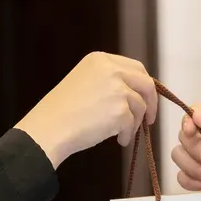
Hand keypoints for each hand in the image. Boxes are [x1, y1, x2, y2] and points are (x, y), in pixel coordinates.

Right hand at [16, 53, 159, 167]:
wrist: (49, 127)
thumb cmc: (62, 111)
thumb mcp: (85, 82)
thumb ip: (110, 81)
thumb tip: (136, 94)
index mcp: (100, 60)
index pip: (135, 67)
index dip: (143, 85)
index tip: (146, 98)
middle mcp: (111, 70)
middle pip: (146, 83)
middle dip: (151, 102)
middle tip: (149, 119)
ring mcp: (117, 89)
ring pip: (140, 106)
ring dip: (134, 123)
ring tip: (121, 134)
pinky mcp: (120, 110)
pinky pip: (133, 124)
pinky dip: (127, 134)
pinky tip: (117, 140)